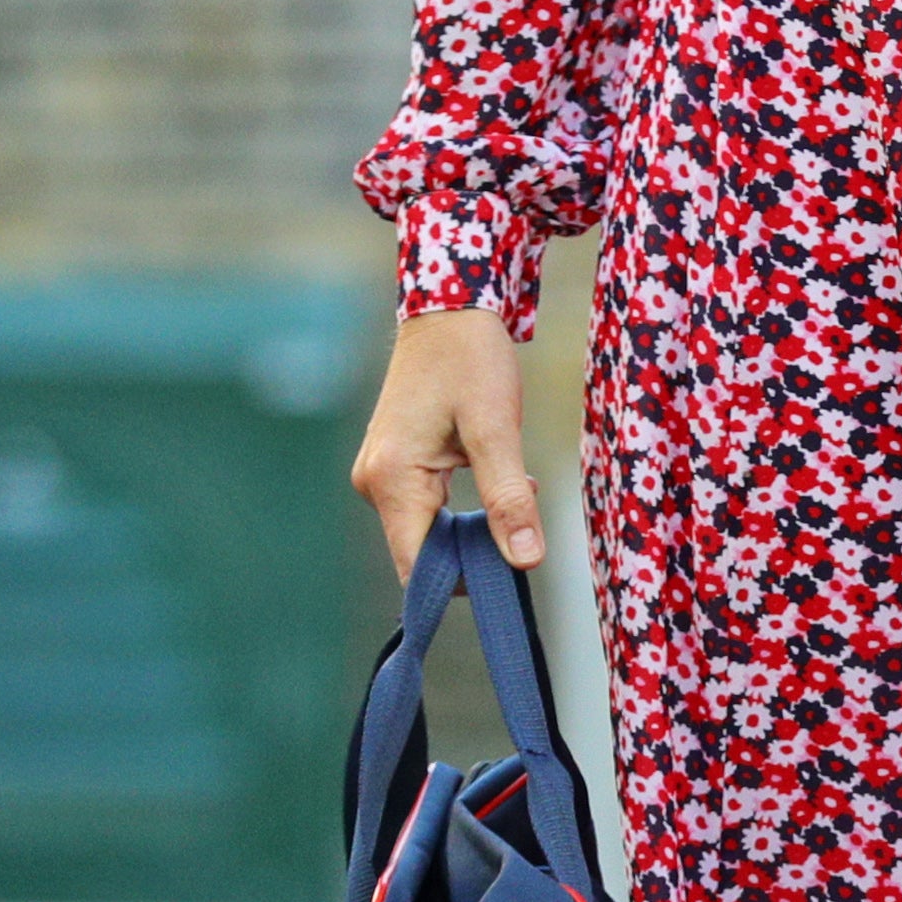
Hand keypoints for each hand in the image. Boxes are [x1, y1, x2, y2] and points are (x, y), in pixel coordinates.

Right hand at [351, 306, 542, 576]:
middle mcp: (374, 483)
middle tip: (527, 535)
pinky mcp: (396, 465)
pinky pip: (430, 508)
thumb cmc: (471, 362)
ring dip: (478, 529)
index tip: (505, 588)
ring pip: (430, 531)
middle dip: (476, 556)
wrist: (449, 313)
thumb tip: (525, 560)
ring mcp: (381, 474)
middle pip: (423, 553)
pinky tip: (505, 484)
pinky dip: (469, 509)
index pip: (418, 566)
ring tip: (520, 498)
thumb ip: (509, 499)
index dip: (459, 585)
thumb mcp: (498, 431)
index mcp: (391, 480)